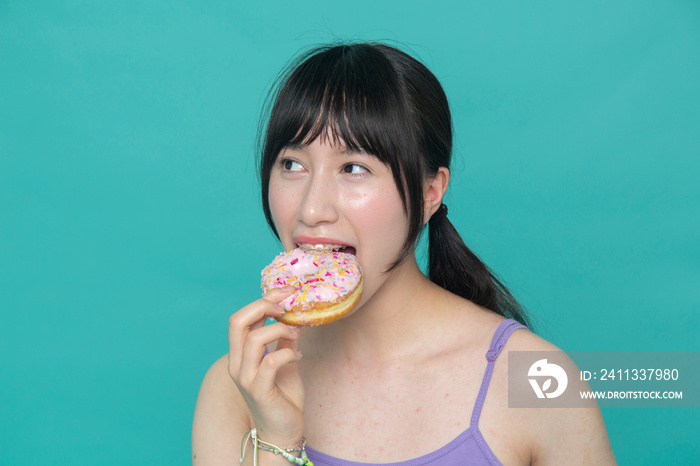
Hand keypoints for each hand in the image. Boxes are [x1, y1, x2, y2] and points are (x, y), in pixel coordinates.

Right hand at [227, 287, 304, 446]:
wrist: (282, 430)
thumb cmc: (283, 395)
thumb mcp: (286, 358)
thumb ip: (286, 338)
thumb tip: (295, 314)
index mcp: (239, 353)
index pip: (241, 317)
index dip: (262, 299)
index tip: (285, 291)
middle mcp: (236, 363)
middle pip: (237, 321)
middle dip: (263, 305)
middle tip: (286, 305)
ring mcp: (245, 377)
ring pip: (254, 339)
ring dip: (279, 330)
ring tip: (295, 334)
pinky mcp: (258, 390)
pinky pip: (271, 361)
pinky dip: (287, 352)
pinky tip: (297, 356)